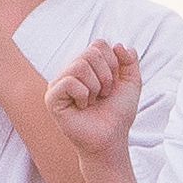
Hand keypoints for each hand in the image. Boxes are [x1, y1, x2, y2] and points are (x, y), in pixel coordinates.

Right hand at [48, 39, 144, 160]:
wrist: (111, 138)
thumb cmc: (117, 114)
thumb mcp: (131, 84)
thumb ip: (130, 62)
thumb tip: (119, 45)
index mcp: (87, 66)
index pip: (98, 44)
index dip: (112, 62)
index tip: (113, 83)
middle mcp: (70, 72)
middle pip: (90, 52)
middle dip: (106, 75)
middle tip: (103, 94)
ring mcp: (59, 84)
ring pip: (79, 66)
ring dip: (95, 86)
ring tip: (93, 101)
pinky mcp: (52, 98)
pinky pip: (69, 82)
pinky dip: (83, 95)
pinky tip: (82, 107)